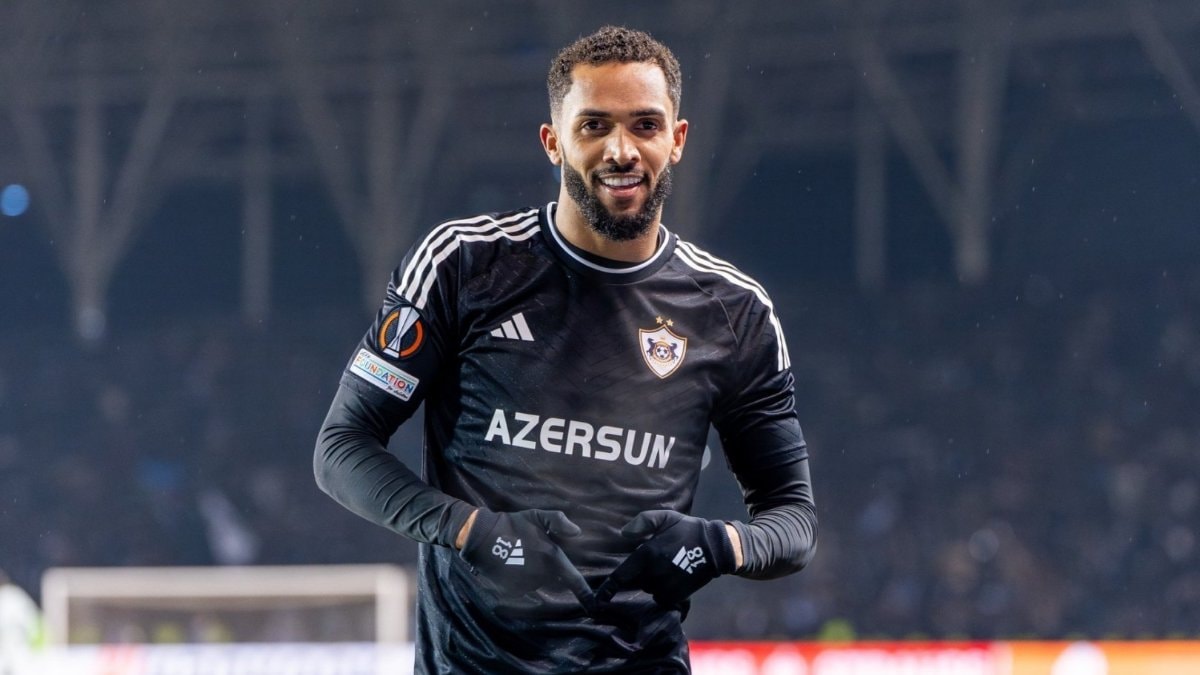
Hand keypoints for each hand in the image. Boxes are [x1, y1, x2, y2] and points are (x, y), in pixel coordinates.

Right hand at [458, 508, 594, 608]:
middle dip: (550, 572)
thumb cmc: (512, 525)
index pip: (573, 580)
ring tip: (521, 557)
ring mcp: (526, 585)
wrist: (482, 537)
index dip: (584, 594)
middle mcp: (542, 575)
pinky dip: (521, 580)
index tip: (593, 605)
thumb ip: (558, 521)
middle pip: (554, 580)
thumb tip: (577, 532)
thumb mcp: (537, 516)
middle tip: (534, 555)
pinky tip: (512, 566)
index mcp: (552, 558)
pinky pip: (523, 589)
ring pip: (538, 583)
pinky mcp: (512, 590)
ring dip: (534, 575)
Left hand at [595, 510, 736, 607]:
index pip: (621, 576)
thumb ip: (643, 521)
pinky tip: (673, 578)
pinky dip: (663, 591)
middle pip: (636, 581)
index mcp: (647, 555)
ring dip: (652, 581)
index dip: (608, 589)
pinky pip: (661, 597)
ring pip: (649, 589)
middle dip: (640, 574)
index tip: (598, 599)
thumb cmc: (687, 530)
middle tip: (655, 561)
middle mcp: (653, 574)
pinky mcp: (676, 596)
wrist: (715, 548)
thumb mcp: (665, 517)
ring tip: (667, 567)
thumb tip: (624, 533)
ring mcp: (665, 587)